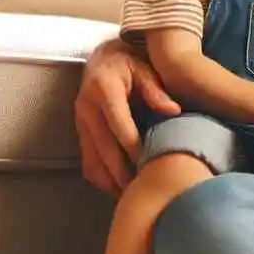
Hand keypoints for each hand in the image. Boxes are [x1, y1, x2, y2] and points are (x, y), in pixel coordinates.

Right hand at [74, 38, 180, 196]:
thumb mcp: (145, 69)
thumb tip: (173, 110)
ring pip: (91, 159)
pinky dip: (101, 176)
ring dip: (110, 179)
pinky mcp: (79, 131)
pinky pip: (87, 160)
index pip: (118, 124)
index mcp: (103, 90)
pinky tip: (118, 187)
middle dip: (121, 171)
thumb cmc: (129, 62)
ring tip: (131, 195)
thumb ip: (156, 90)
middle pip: (103, 147)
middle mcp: (86, 108)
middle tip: (140, 190)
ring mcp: (79, 121)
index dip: (132, 146)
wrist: (103, 57)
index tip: (147, 163)